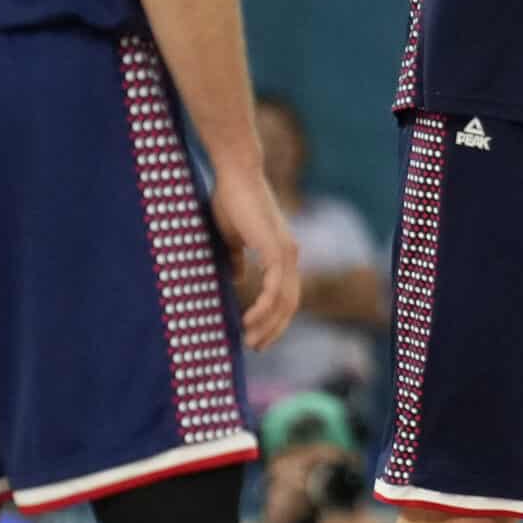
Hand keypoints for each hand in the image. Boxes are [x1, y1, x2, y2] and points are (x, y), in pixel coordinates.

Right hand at [212, 168, 300, 348]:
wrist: (236, 175)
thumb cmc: (231, 201)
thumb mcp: (232, 238)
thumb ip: (237, 259)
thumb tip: (236, 279)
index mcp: (281, 252)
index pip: (286, 294)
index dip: (274, 317)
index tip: (257, 335)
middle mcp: (289, 254)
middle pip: (290, 303)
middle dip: (274, 328)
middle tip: (254, 346)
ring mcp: (286, 251)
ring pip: (285, 300)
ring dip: (269, 324)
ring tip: (250, 339)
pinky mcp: (276, 248)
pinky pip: (276, 287)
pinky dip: (265, 307)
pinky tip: (249, 319)